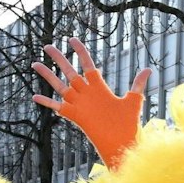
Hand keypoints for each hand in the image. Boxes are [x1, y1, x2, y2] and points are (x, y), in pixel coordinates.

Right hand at [33, 39, 149, 167]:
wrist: (121, 143)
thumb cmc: (128, 124)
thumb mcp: (133, 101)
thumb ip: (138, 84)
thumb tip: (149, 69)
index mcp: (99, 87)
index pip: (87, 65)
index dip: (80, 52)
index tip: (72, 39)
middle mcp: (86, 93)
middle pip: (69, 71)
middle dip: (59, 58)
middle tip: (47, 46)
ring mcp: (79, 104)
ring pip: (59, 86)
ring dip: (48, 75)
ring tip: (35, 63)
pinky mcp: (74, 116)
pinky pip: (57, 107)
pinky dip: (46, 102)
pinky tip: (34, 96)